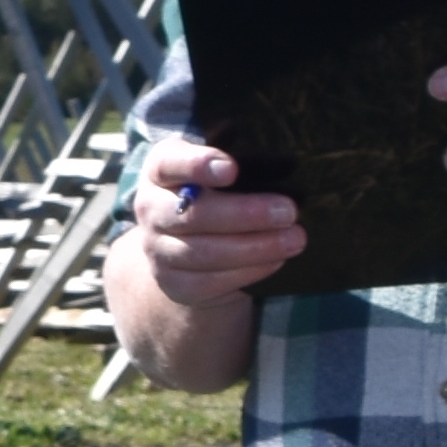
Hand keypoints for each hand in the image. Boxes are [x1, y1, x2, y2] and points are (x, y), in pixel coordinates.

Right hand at [119, 134, 308, 300]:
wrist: (183, 247)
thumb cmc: (212, 195)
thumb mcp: (216, 172)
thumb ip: (237, 164)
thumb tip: (283, 170)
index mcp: (160, 170)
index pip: (169, 163)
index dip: (198, 165)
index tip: (232, 169)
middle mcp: (150, 208)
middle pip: (193, 213)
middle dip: (246, 214)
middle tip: (289, 211)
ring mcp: (157, 248)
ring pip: (205, 252)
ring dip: (256, 247)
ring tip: (295, 239)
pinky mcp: (173, 283)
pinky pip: (211, 280)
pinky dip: (249, 271)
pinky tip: (276, 259)